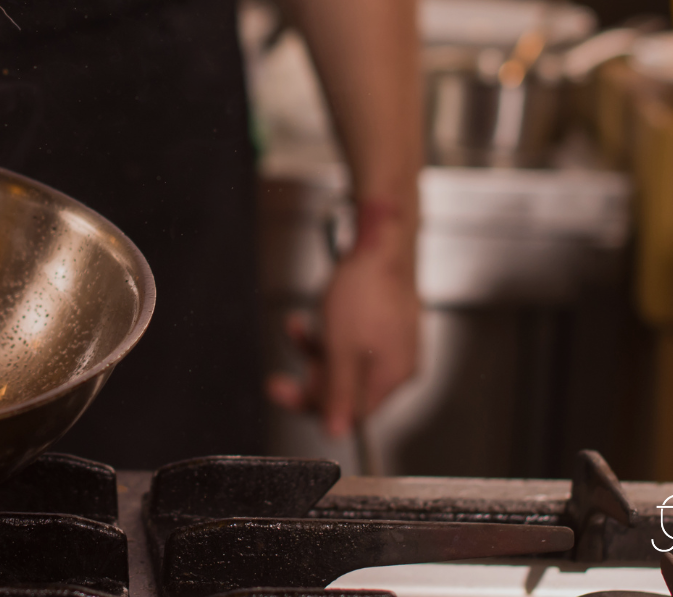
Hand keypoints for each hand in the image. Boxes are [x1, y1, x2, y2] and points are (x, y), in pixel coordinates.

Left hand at [268, 202, 421, 437]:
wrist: (380, 239)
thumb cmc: (367, 290)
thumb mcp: (343, 350)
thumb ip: (340, 394)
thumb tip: (339, 432)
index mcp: (394, 376)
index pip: (354, 413)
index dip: (316, 408)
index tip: (285, 397)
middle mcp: (396, 363)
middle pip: (346, 388)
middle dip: (309, 379)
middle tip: (276, 381)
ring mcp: (390, 342)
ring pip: (343, 362)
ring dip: (313, 351)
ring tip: (296, 330)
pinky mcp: (380, 321)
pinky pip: (348, 339)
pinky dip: (326, 332)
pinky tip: (307, 319)